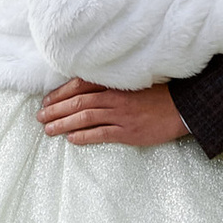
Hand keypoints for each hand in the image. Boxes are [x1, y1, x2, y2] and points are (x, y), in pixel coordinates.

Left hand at [39, 78, 190, 145]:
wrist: (183, 107)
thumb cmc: (159, 94)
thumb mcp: (133, 83)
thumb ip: (111, 85)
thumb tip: (86, 90)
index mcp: (115, 83)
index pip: (80, 85)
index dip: (60, 93)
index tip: (46, 101)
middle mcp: (115, 97)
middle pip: (78, 102)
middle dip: (56, 110)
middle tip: (40, 117)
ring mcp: (121, 115)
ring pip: (85, 118)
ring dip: (63, 123)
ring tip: (48, 130)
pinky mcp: (128, 132)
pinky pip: (100, 134)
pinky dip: (83, 136)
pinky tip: (71, 139)